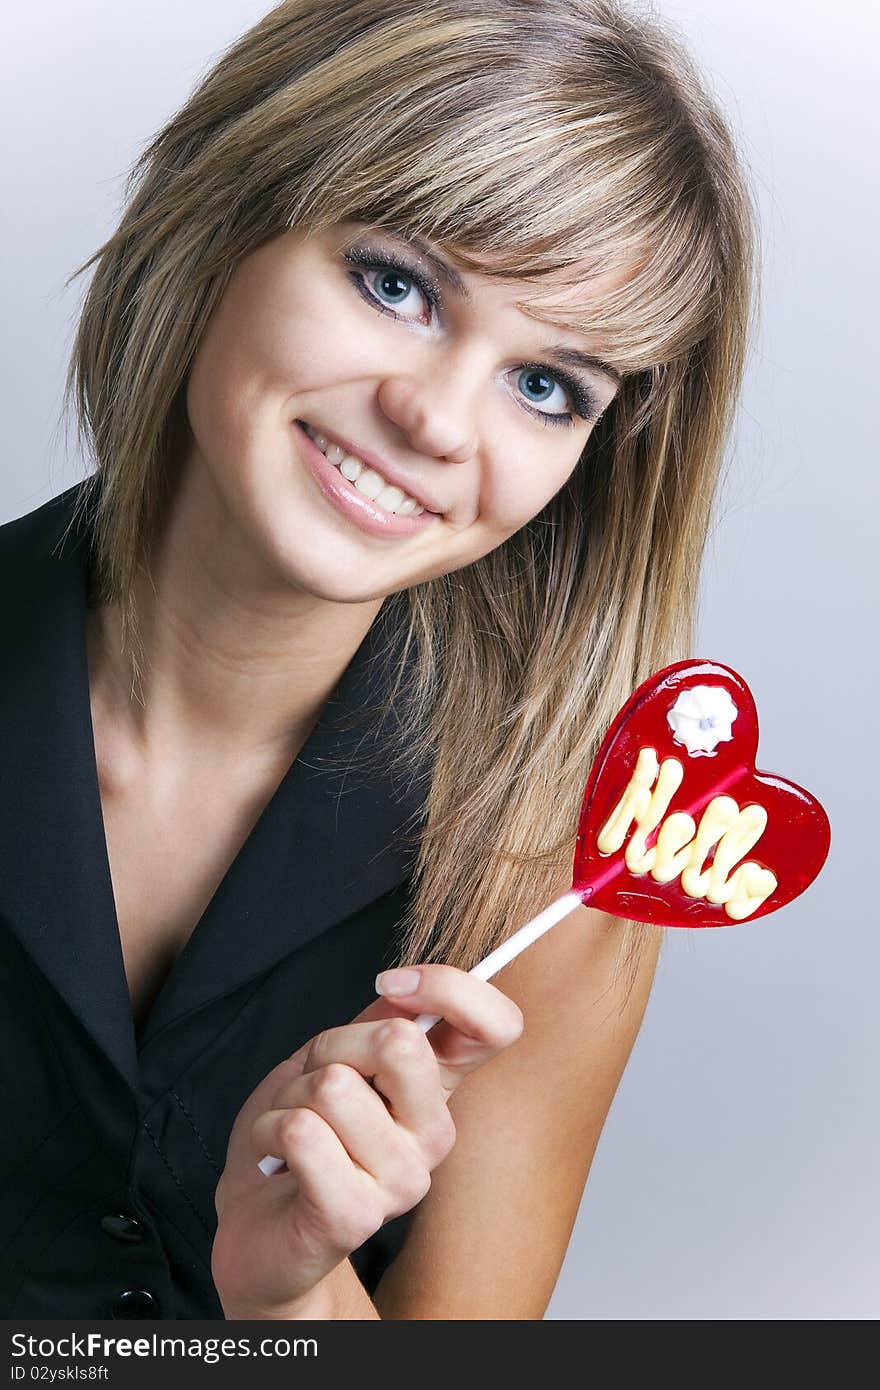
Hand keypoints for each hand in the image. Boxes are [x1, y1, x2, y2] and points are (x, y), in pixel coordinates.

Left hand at [210, 964, 523, 1317]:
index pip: (498, 1026)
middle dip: (331, 1046)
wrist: (257, 1226)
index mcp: (438, 1089)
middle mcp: (434, 1134)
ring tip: (293, 1131)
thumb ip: (379, 1019)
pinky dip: (270, 1130)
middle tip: (315, 1084)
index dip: (450, 988)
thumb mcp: (337, 1057)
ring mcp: (403, 1180)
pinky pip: (304, 1133)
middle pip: (399, 1042)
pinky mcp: (357, 1217)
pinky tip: (277, 1160)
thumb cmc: (298, 1135)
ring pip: (334, 1086)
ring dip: (290, 1097)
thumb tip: (408, 984)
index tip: (393, 984)